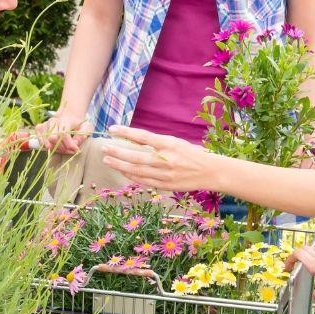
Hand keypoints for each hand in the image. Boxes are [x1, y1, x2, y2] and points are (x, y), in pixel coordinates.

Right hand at [33, 110, 93, 154]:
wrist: (70, 117)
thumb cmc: (78, 124)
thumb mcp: (86, 128)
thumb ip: (82, 135)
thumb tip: (75, 143)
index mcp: (65, 120)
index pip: (63, 134)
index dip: (69, 144)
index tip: (76, 149)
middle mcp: (53, 121)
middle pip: (53, 138)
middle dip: (62, 148)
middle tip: (70, 151)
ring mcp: (45, 124)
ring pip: (46, 141)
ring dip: (55, 149)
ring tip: (64, 149)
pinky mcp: (39, 128)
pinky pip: (39, 140)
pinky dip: (46, 146)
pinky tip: (55, 147)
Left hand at [100, 125, 214, 191]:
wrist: (210, 172)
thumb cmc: (192, 154)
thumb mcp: (176, 143)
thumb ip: (157, 143)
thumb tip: (134, 140)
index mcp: (170, 145)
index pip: (143, 136)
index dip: (126, 132)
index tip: (112, 129)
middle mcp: (166, 160)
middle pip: (135, 156)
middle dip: (117, 152)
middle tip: (104, 148)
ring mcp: (165, 174)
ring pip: (136, 170)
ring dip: (119, 165)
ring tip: (107, 160)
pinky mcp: (165, 185)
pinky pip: (143, 180)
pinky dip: (130, 175)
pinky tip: (122, 170)